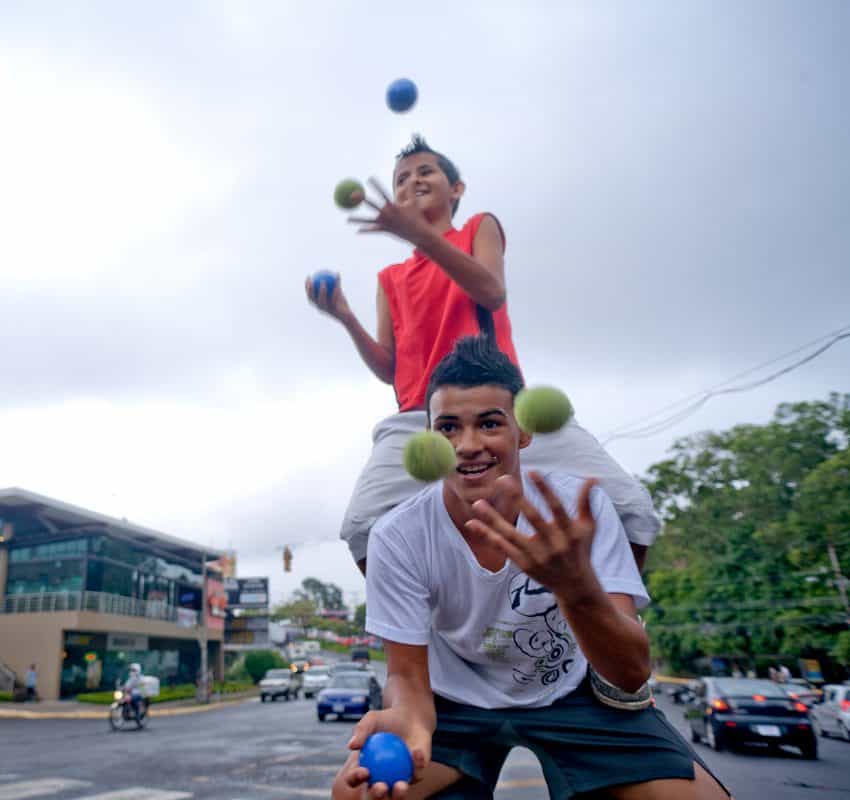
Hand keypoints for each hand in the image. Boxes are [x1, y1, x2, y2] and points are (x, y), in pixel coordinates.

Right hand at [304, 272, 350, 322]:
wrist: (348, 316)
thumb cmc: (342, 304)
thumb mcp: (338, 293)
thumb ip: (335, 285)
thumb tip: (334, 272)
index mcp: (318, 304)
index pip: (310, 296)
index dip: (306, 287)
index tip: (308, 277)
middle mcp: (321, 308)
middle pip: (312, 299)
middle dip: (310, 289)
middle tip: (312, 279)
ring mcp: (327, 310)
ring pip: (322, 301)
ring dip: (322, 292)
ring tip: (323, 282)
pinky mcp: (335, 311)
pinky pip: (334, 300)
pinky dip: (334, 291)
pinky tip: (336, 284)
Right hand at [332, 707, 431, 798]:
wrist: (409, 717)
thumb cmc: (386, 719)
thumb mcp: (372, 720)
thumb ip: (361, 731)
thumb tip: (351, 745)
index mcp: (365, 771)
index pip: (356, 779)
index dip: (356, 778)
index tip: (364, 771)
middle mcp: (381, 780)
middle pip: (376, 795)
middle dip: (377, 797)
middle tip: (380, 787)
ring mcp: (399, 780)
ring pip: (398, 793)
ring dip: (399, 793)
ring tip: (400, 785)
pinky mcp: (416, 775)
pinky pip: (416, 773)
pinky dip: (416, 764)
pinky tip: (416, 754)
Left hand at [348, 178, 429, 245]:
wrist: (418, 234)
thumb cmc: (416, 217)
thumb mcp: (413, 202)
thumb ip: (411, 190)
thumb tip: (413, 178)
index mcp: (393, 206)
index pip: (382, 192)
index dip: (376, 185)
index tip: (369, 178)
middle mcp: (387, 214)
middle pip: (371, 205)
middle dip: (361, 199)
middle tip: (352, 194)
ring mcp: (385, 223)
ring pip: (368, 220)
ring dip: (357, 219)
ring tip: (347, 219)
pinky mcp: (385, 230)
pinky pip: (374, 230)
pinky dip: (366, 230)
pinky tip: (358, 231)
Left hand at [465, 472, 598, 594]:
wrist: (575, 586)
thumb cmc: (580, 550)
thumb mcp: (588, 527)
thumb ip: (586, 502)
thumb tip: (593, 477)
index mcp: (569, 533)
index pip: (556, 508)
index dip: (545, 490)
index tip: (532, 472)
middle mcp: (553, 545)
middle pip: (533, 519)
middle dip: (517, 498)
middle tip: (503, 479)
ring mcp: (537, 556)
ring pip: (511, 535)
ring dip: (493, 519)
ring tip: (478, 502)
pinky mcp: (524, 565)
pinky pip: (502, 547)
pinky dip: (487, 535)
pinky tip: (472, 523)